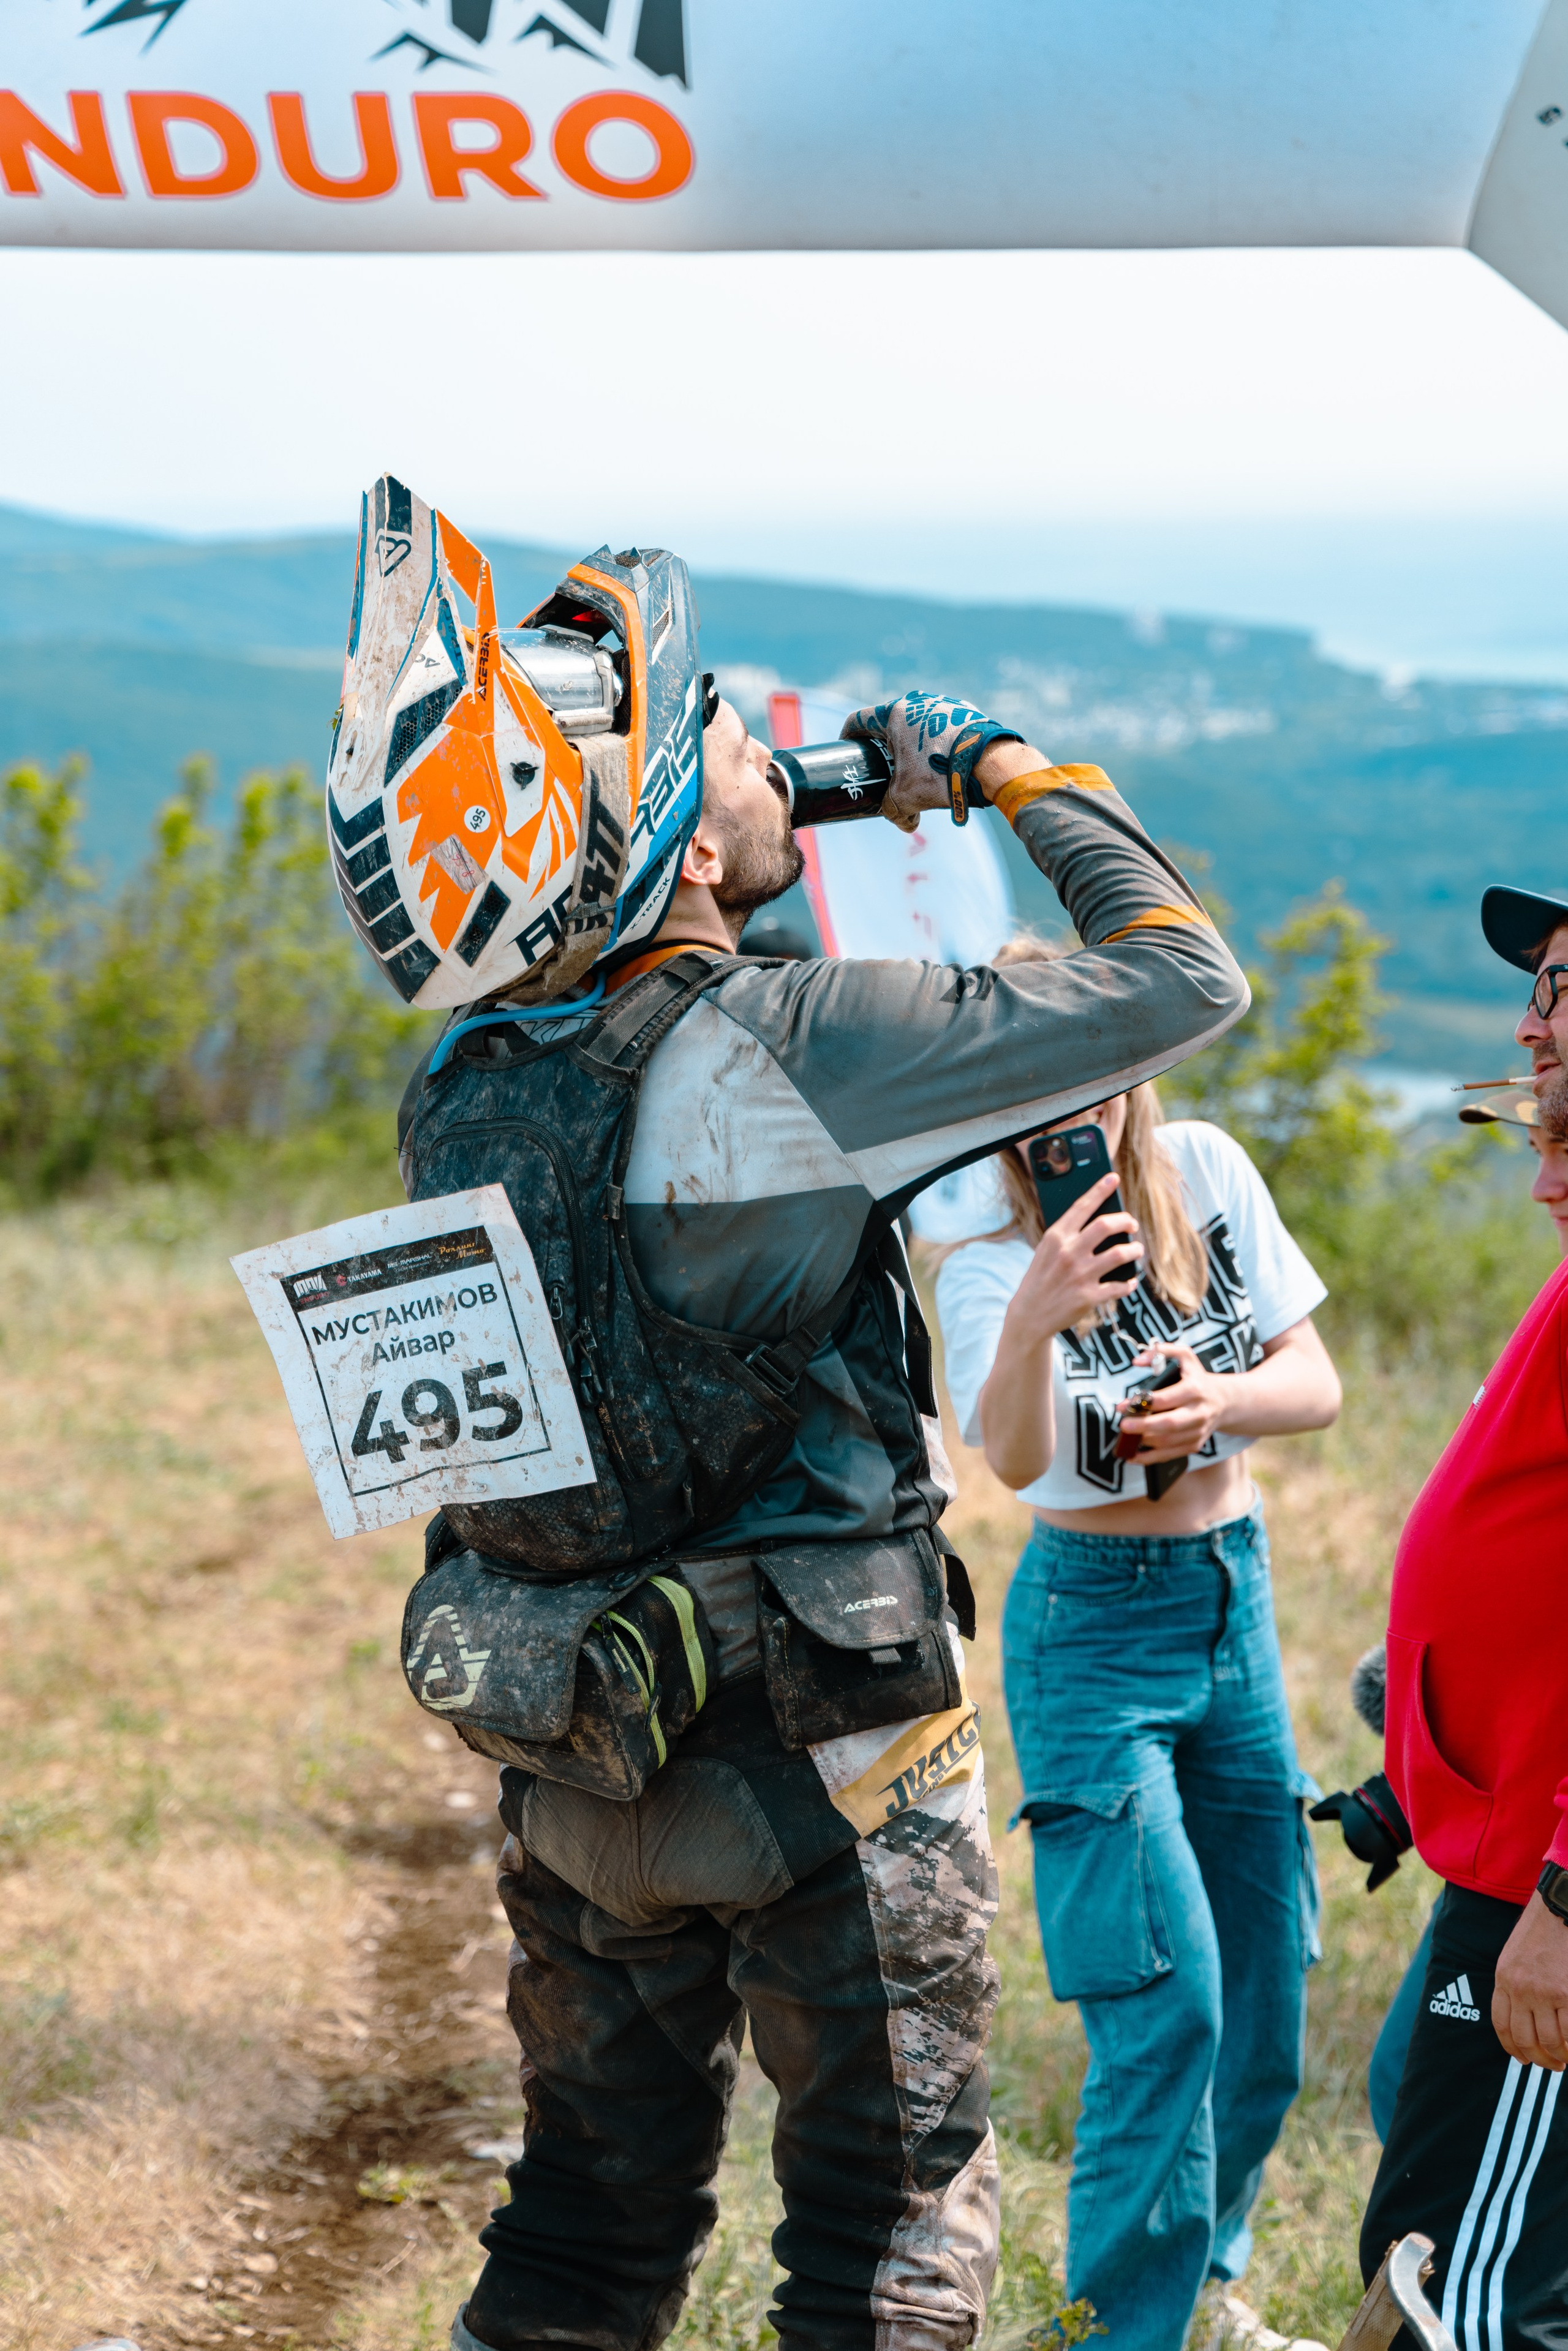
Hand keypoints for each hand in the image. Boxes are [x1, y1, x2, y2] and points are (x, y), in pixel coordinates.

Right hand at [842, 691, 1021, 831]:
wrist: (990, 763)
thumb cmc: (941, 774)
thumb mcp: (907, 797)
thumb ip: (893, 810)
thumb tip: (904, 822)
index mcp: (896, 714)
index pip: (859, 720)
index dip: (847, 736)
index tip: (846, 749)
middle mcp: (918, 702)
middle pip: (890, 723)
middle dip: (884, 745)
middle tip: (883, 767)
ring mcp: (943, 704)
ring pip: (918, 725)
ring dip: (913, 745)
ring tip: (917, 769)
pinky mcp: (965, 712)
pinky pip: (941, 727)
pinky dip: (936, 744)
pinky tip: (942, 764)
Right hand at [1001, 1171, 1141, 1345]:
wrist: (1029, 1315)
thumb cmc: (1041, 1278)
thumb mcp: (1046, 1251)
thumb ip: (1068, 1236)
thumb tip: (1101, 1223)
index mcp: (1056, 1237)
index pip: (1082, 1206)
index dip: (1100, 1190)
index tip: (1113, 1178)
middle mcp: (1069, 1253)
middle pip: (1106, 1225)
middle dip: (1126, 1221)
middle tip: (1132, 1224)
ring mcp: (1080, 1275)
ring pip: (1120, 1253)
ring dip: (1134, 1251)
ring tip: (1136, 1251)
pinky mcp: (1089, 1297)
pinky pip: (1120, 1286)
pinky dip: (1129, 1283)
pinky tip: (1129, 1281)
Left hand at [1116, 1342, 1229, 1462]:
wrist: (1224, 1401)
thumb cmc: (1197, 1378)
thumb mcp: (1185, 1356)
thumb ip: (1161, 1351)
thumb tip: (1137, 1361)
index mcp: (1194, 1390)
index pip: (1166, 1399)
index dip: (1143, 1403)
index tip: (1123, 1405)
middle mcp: (1199, 1412)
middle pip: (1169, 1424)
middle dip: (1143, 1426)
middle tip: (1123, 1426)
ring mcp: (1198, 1431)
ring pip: (1168, 1442)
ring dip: (1144, 1442)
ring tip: (1125, 1438)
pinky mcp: (1196, 1444)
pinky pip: (1171, 1455)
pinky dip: (1151, 1458)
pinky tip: (1134, 1456)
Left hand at [1493, 1892, 1567, 2067]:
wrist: (1559, 1907)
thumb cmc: (1542, 1930)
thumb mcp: (1515, 1956)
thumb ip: (1516, 1985)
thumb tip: (1526, 2020)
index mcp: (1504, 1978)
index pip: (1502, 2025)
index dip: (1513, 2048)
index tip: (1525, 2059)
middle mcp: (1520, 1988)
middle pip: (1526, 2039)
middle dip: (1540, 2059)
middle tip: (1554, 2065)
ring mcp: (1544, 1992)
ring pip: (1550, 2041)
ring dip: (1560, 2056)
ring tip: (1567, 2059)